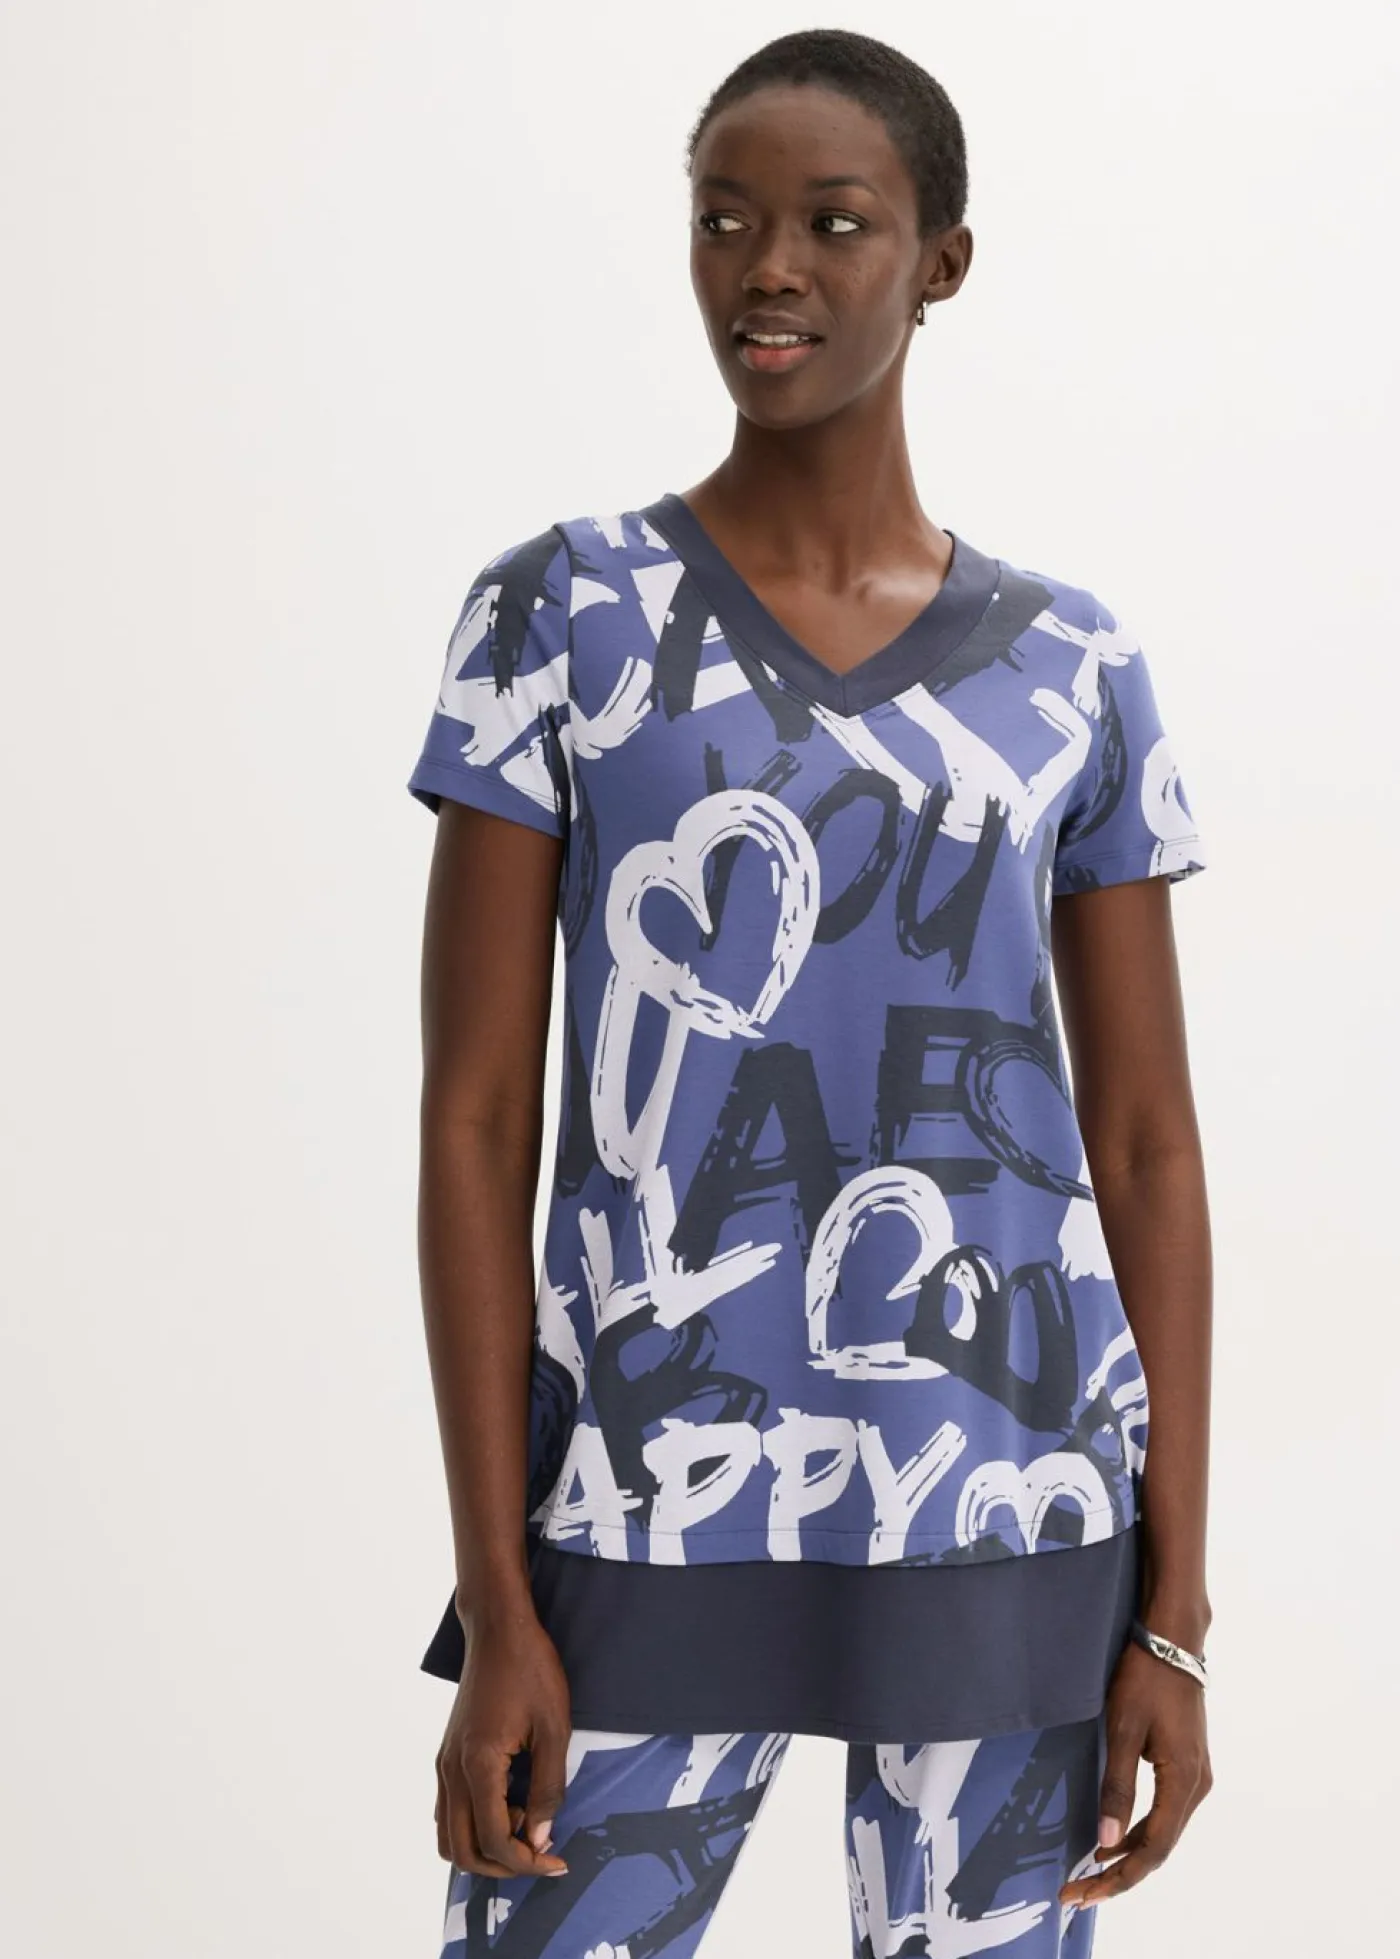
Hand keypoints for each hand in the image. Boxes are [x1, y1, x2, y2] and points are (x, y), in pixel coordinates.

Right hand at [435, 1603, 572, 1880]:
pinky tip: (507, 1807)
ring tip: (523, 1827)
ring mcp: (444, 1762)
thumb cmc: (530, 1669)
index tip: (557, 1861)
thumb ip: (547, 1789)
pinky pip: (448, 1810)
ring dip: (483, 1848)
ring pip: (449, 1835)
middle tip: (540, 1853)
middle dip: (502, 1866)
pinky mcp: (447, 1754)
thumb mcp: (554, 1728)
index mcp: (478, 1764)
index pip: (493, 1840)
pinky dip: (472, 1826)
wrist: (498, 1628)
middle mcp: (452, 1769)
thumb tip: (539, 1839)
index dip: (526, 1862)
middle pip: (462, 1851)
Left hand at [1059, 1636, 1212, 1907]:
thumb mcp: (1123, 1730)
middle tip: (1079, 1892)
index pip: (1153, 1849)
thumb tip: (1106, 1841)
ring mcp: (1196, 1776)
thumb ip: (1116, 1787)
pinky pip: (1165, 1812)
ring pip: (1163, 1832)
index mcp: (1185, 1783)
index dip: (1119, 1877)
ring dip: (1130, 1855)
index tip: (1084, 1893)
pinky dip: (1140, 1831)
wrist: (1173, 1641)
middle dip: (1120, 1874)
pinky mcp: (1187, 1764)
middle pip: (1160, 1847)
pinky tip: (1114, 1837)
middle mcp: (1197, 1787)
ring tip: (1091, 1873)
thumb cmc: (1145, 1679)